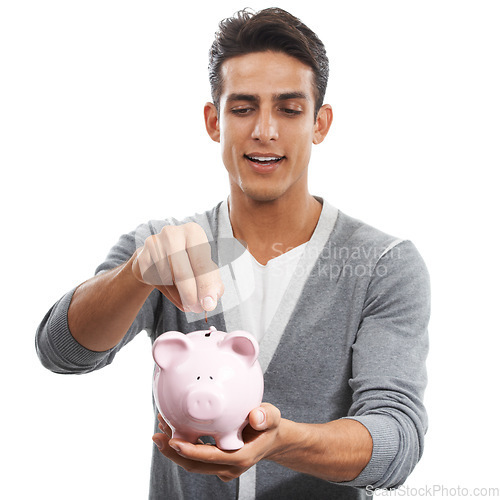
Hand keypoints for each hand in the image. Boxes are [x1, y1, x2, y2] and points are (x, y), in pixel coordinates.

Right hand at [131, 222, 223, 312]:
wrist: (157, 260)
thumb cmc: (187, 263)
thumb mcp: (205, 270)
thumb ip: (212, 284)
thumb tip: (210, 301)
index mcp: (193, 232)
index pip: (202, 263)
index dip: (206, 286)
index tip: (209, 304)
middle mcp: (173, 233)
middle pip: (182, 272)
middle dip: (191, 295)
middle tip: (197, 309)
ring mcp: (154, 243)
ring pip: (168, 279)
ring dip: (180, 296)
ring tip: (188, 301)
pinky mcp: (141, 256)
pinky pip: (155, 281)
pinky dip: (167, 293)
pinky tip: (174, 293)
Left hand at [152, 403, 281, 481]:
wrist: (271, 439)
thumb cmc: (269, 426)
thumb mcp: (272, 417)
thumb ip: (265, 416)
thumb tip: (254, 416)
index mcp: (239, 457)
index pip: (209, 457)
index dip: (190, 451)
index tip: (173, 440)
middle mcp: (228, 467)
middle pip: (195, 465)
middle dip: (173, 452)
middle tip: (157, 435)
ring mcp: (221, 467)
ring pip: (192, 463)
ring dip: (175, 448)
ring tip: (161, 426)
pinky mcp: (215, 463)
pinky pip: (195, 458)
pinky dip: (182, 445)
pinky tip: (173, 429)